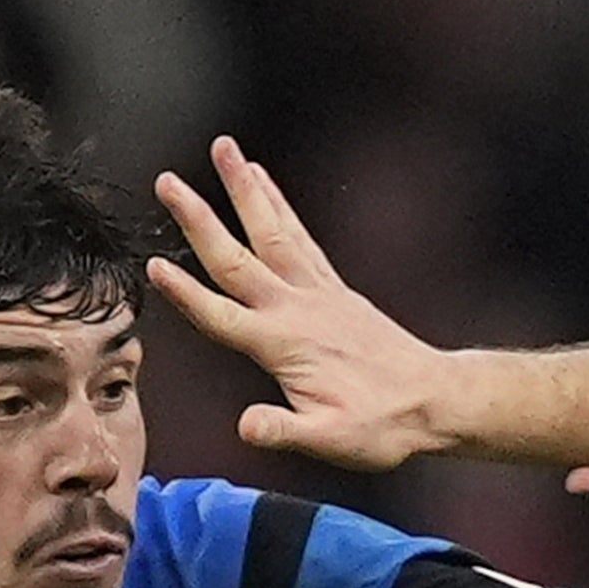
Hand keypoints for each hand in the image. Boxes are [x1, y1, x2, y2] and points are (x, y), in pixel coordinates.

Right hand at [148, 139, 463, 470]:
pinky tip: (263, 181)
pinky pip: (298, 235)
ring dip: (245, 188)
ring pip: (271, 229)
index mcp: (284, 344)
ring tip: (224, 147)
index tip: (153, 265)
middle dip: (198, 219)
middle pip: (236, 257)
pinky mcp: (333, 287)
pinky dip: (277, 205)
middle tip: (166, 181)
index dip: (186, 294)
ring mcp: (317, 292)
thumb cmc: (384, 426)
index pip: (222, 316)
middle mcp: (297, 308)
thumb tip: (247, 427)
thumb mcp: (331, 440)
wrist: (435, 402)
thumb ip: (284, 431)